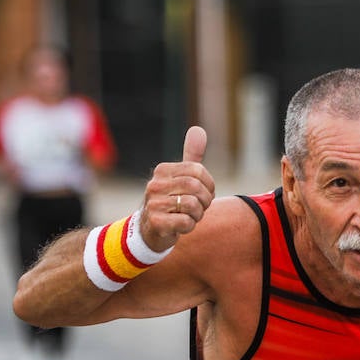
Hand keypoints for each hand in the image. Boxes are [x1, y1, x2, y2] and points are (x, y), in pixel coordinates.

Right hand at [140, 126, 215, 251]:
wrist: (151, 230)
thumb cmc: (171, 201)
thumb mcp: (181, 177)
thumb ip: (191, 155)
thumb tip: (198, 129)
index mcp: (163, 170)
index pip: (198, 170)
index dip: (209, 185)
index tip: (204, 193)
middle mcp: (155, 184)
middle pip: (196, 188)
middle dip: (204, 201)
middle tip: (198, 207)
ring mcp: (153, 203)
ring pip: (193, 205)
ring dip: (197, 215)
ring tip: (188, 216)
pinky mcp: (155, 222)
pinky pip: (186, 222)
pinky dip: (189, 226)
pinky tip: (180, 226)